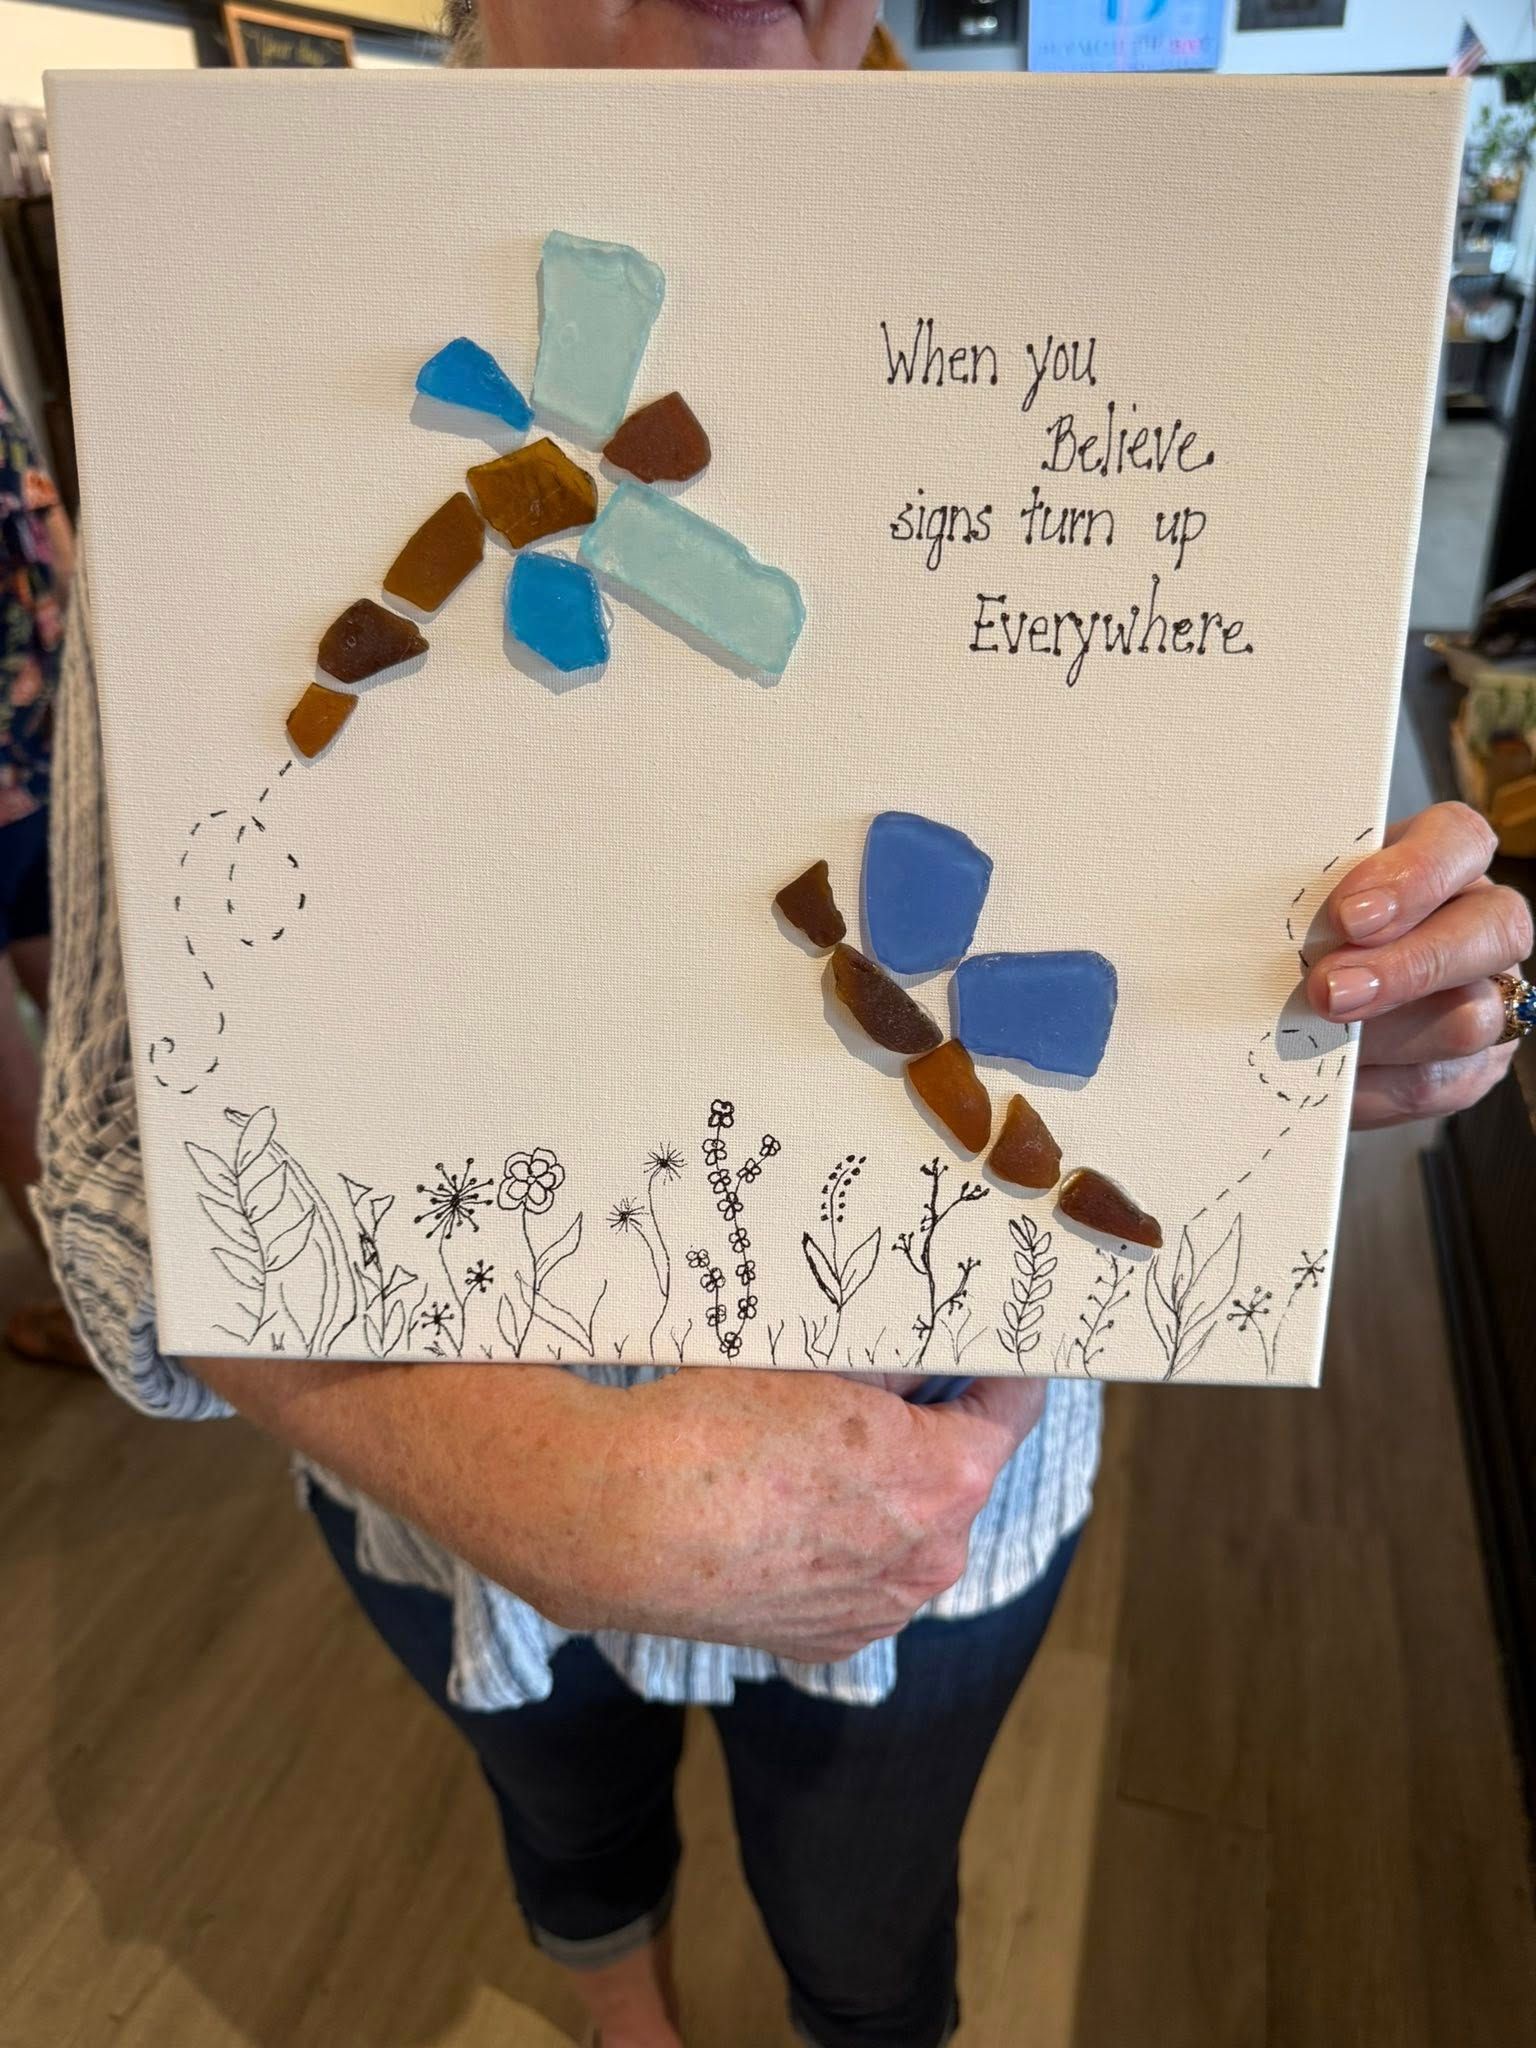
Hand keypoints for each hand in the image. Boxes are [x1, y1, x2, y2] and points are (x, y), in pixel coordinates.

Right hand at [547, 1367, 1046, 1663]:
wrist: (617, 1520)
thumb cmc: (711, 1429)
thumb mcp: (819, 1362)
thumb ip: (897, 1359)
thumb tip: (928, 1352)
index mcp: (946, 1481)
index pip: (1013, 1408)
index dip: (1000, 1367)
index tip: (988, 1347)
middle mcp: (930, 1560)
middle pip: (956, 1473)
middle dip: (926, 1431)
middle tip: (872, 1388)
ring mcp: (880, 1610)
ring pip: (906, 1531)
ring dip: (882, 1494)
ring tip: (809, 1456)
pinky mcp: (829, 1641)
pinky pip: (859, 1578)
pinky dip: (839, 1545)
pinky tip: (784, 1512)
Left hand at [1305, 803, 1531, 1129]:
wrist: (1282, 1023)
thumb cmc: (1293, 940)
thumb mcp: (1299, 908)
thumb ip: (1305, 904)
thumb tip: (1264, 924)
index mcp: (1440, 863)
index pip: (1461, 840)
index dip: (1416, 875)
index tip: (1348, 914)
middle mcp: (1480, 925)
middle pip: (1495, 929)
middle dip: (1407, 964)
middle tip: (1327, 990)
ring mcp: (1487, 1000)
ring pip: (1472, 1018)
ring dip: (1387, 1033)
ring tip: (1321, 1036)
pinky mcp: (1469, 1070)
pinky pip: (1439, 1083)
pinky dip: (1376, 1085)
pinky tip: (1331, 1078)